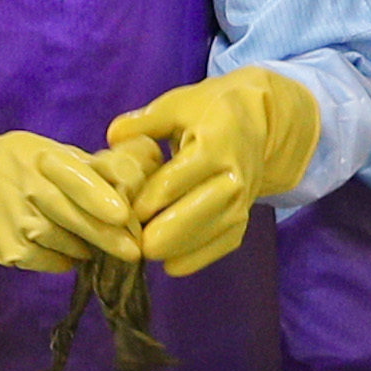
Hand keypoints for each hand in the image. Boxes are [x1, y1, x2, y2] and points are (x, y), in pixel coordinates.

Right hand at [0, 125, 138, 271]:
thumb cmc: (20, 164)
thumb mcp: (50, 152)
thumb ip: (91, 167)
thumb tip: (139, 176)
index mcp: (43, 159)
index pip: (75, 179)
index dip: (98, 198)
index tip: (122, 215)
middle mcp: (27, 189)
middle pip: (75, 219)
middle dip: (108, 238)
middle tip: (135, 251)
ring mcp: (15, 223)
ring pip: (67, 245)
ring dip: (89, 248)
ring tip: (100, 246)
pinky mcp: (8, 251)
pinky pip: (51, 262)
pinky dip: (66, 259)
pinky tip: (68, 250)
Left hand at [104, 68, 323, 275]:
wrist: (257, 122)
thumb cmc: (208, 111)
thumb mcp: (177, 105)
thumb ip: (144, 122)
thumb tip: (113, 138)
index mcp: (214, 145)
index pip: (175, 181)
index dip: (146, 202)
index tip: (122, 213)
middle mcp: (233, 177)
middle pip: (195, 214)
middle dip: (160, 233)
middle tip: (130, 241)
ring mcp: (242, 202)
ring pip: (208, 235)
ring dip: (174, 249)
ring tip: (142, 252)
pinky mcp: (244, 219)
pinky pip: (221, 246)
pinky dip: (196, 259)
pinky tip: (170, 264)